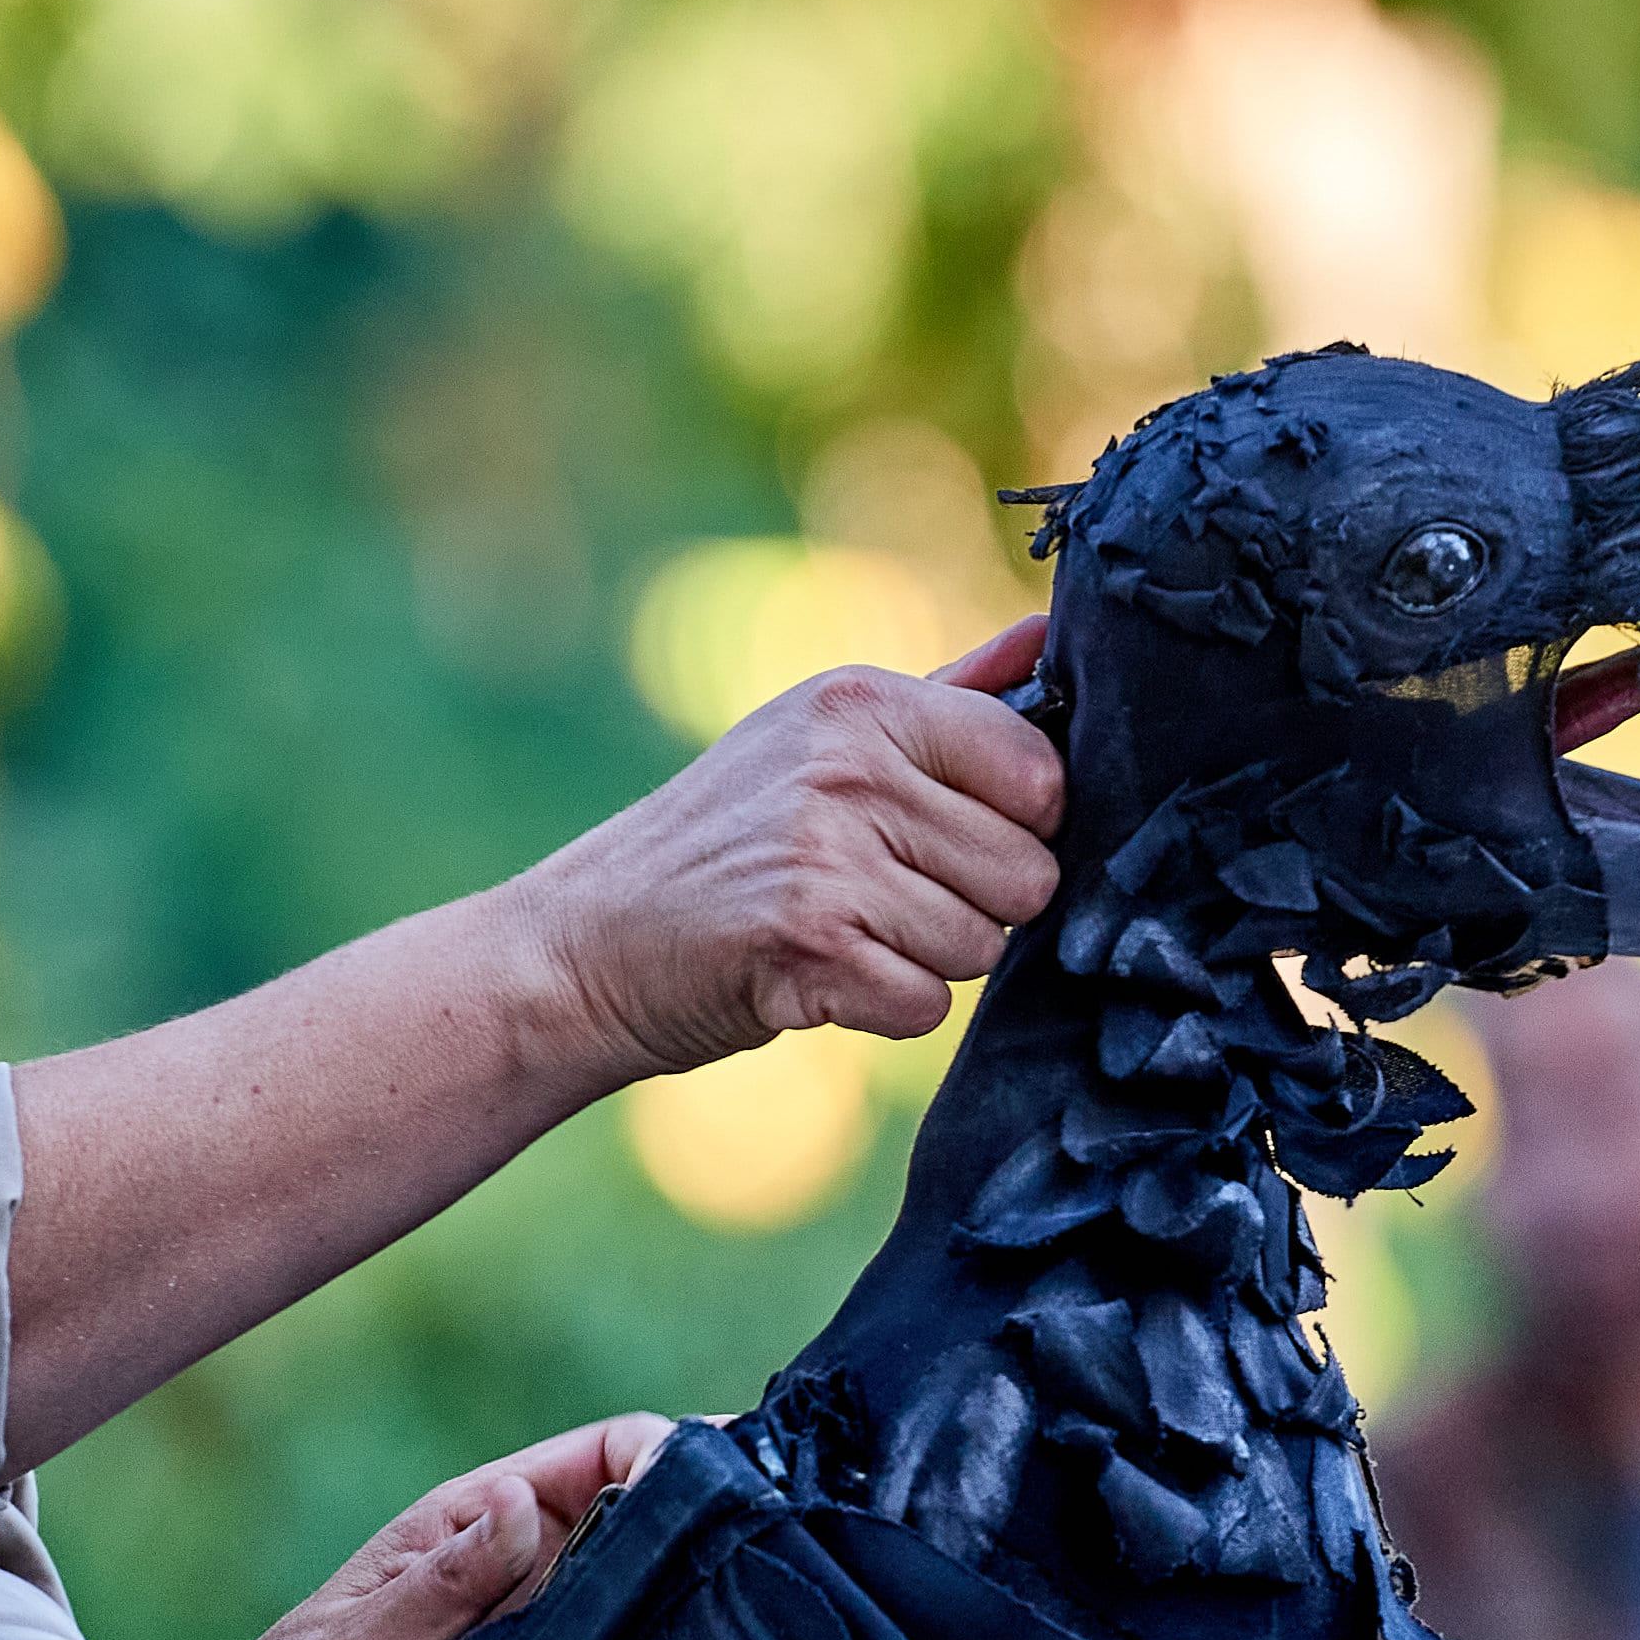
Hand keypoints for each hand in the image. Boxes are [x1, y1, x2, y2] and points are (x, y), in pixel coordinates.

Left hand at [0, 1414, 679, 1639]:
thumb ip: (433, 1590)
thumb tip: (517, 1505)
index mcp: (477, 1525)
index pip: (610, 1455)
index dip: (678, 1460)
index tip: (729, 1501)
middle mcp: (526, 1581)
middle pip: (654, 1531)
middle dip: (712, 1541)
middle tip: (779, 1580)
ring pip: (655, 1617)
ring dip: (702, 1627)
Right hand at [512, 619, 1064, 1076]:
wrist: (587, 944)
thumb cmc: (727, 843)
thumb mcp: (825, 739)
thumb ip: (952, 694)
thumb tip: (1052, 630)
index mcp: (862, 702)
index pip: (1040, 775)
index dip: (1016, 828)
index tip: (941, 837)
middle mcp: (848, 767)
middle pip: (1027, 873)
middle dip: (972, 906)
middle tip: (879, 895)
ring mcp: (825, 855)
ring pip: (983, 946)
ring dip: (924, 961)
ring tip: (842, 932)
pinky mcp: (807, 945)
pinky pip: (927, 1005)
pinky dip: (883, 1010)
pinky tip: (820, 977)